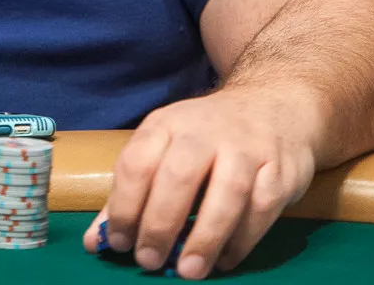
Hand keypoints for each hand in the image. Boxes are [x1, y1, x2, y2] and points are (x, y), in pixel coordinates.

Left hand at [81, 86, 318, 278]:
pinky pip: (261, 209)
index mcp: (165, 124)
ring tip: (188, 271)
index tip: (119, 242)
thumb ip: (130, 196)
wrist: (271, 105)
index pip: (136, 162)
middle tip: (149, 261)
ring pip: (227, 192)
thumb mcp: (164, 149)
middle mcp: (203, 131)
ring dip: (205, 237)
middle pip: (178, 176)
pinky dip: (242, 239)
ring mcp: (245, 148)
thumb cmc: (206, 137)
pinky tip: (226, 260)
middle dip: (160, 223)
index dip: (123, 205)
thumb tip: (94, 242)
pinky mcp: (279, 170)